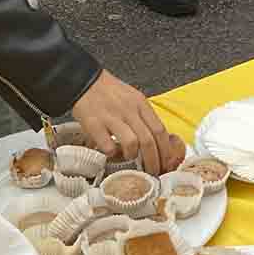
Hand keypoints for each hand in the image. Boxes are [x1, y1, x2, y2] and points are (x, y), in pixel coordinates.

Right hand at [70, 69, 187, 174]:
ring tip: (130, 158)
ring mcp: (112, 118)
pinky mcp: (94, 124)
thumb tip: (158, 140)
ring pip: (132, 143)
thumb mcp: (134, 99)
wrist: (86, 82)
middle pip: (148, 140)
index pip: (160, 130)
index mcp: (141, 104)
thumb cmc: (111, 93)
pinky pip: (107, 145)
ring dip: (133, 156)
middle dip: (154, 161)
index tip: (166, 163)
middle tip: (153, 172)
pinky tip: (111, 152)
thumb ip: (144, 117)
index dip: (165, 150)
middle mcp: (129, 111)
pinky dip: (111, 153)